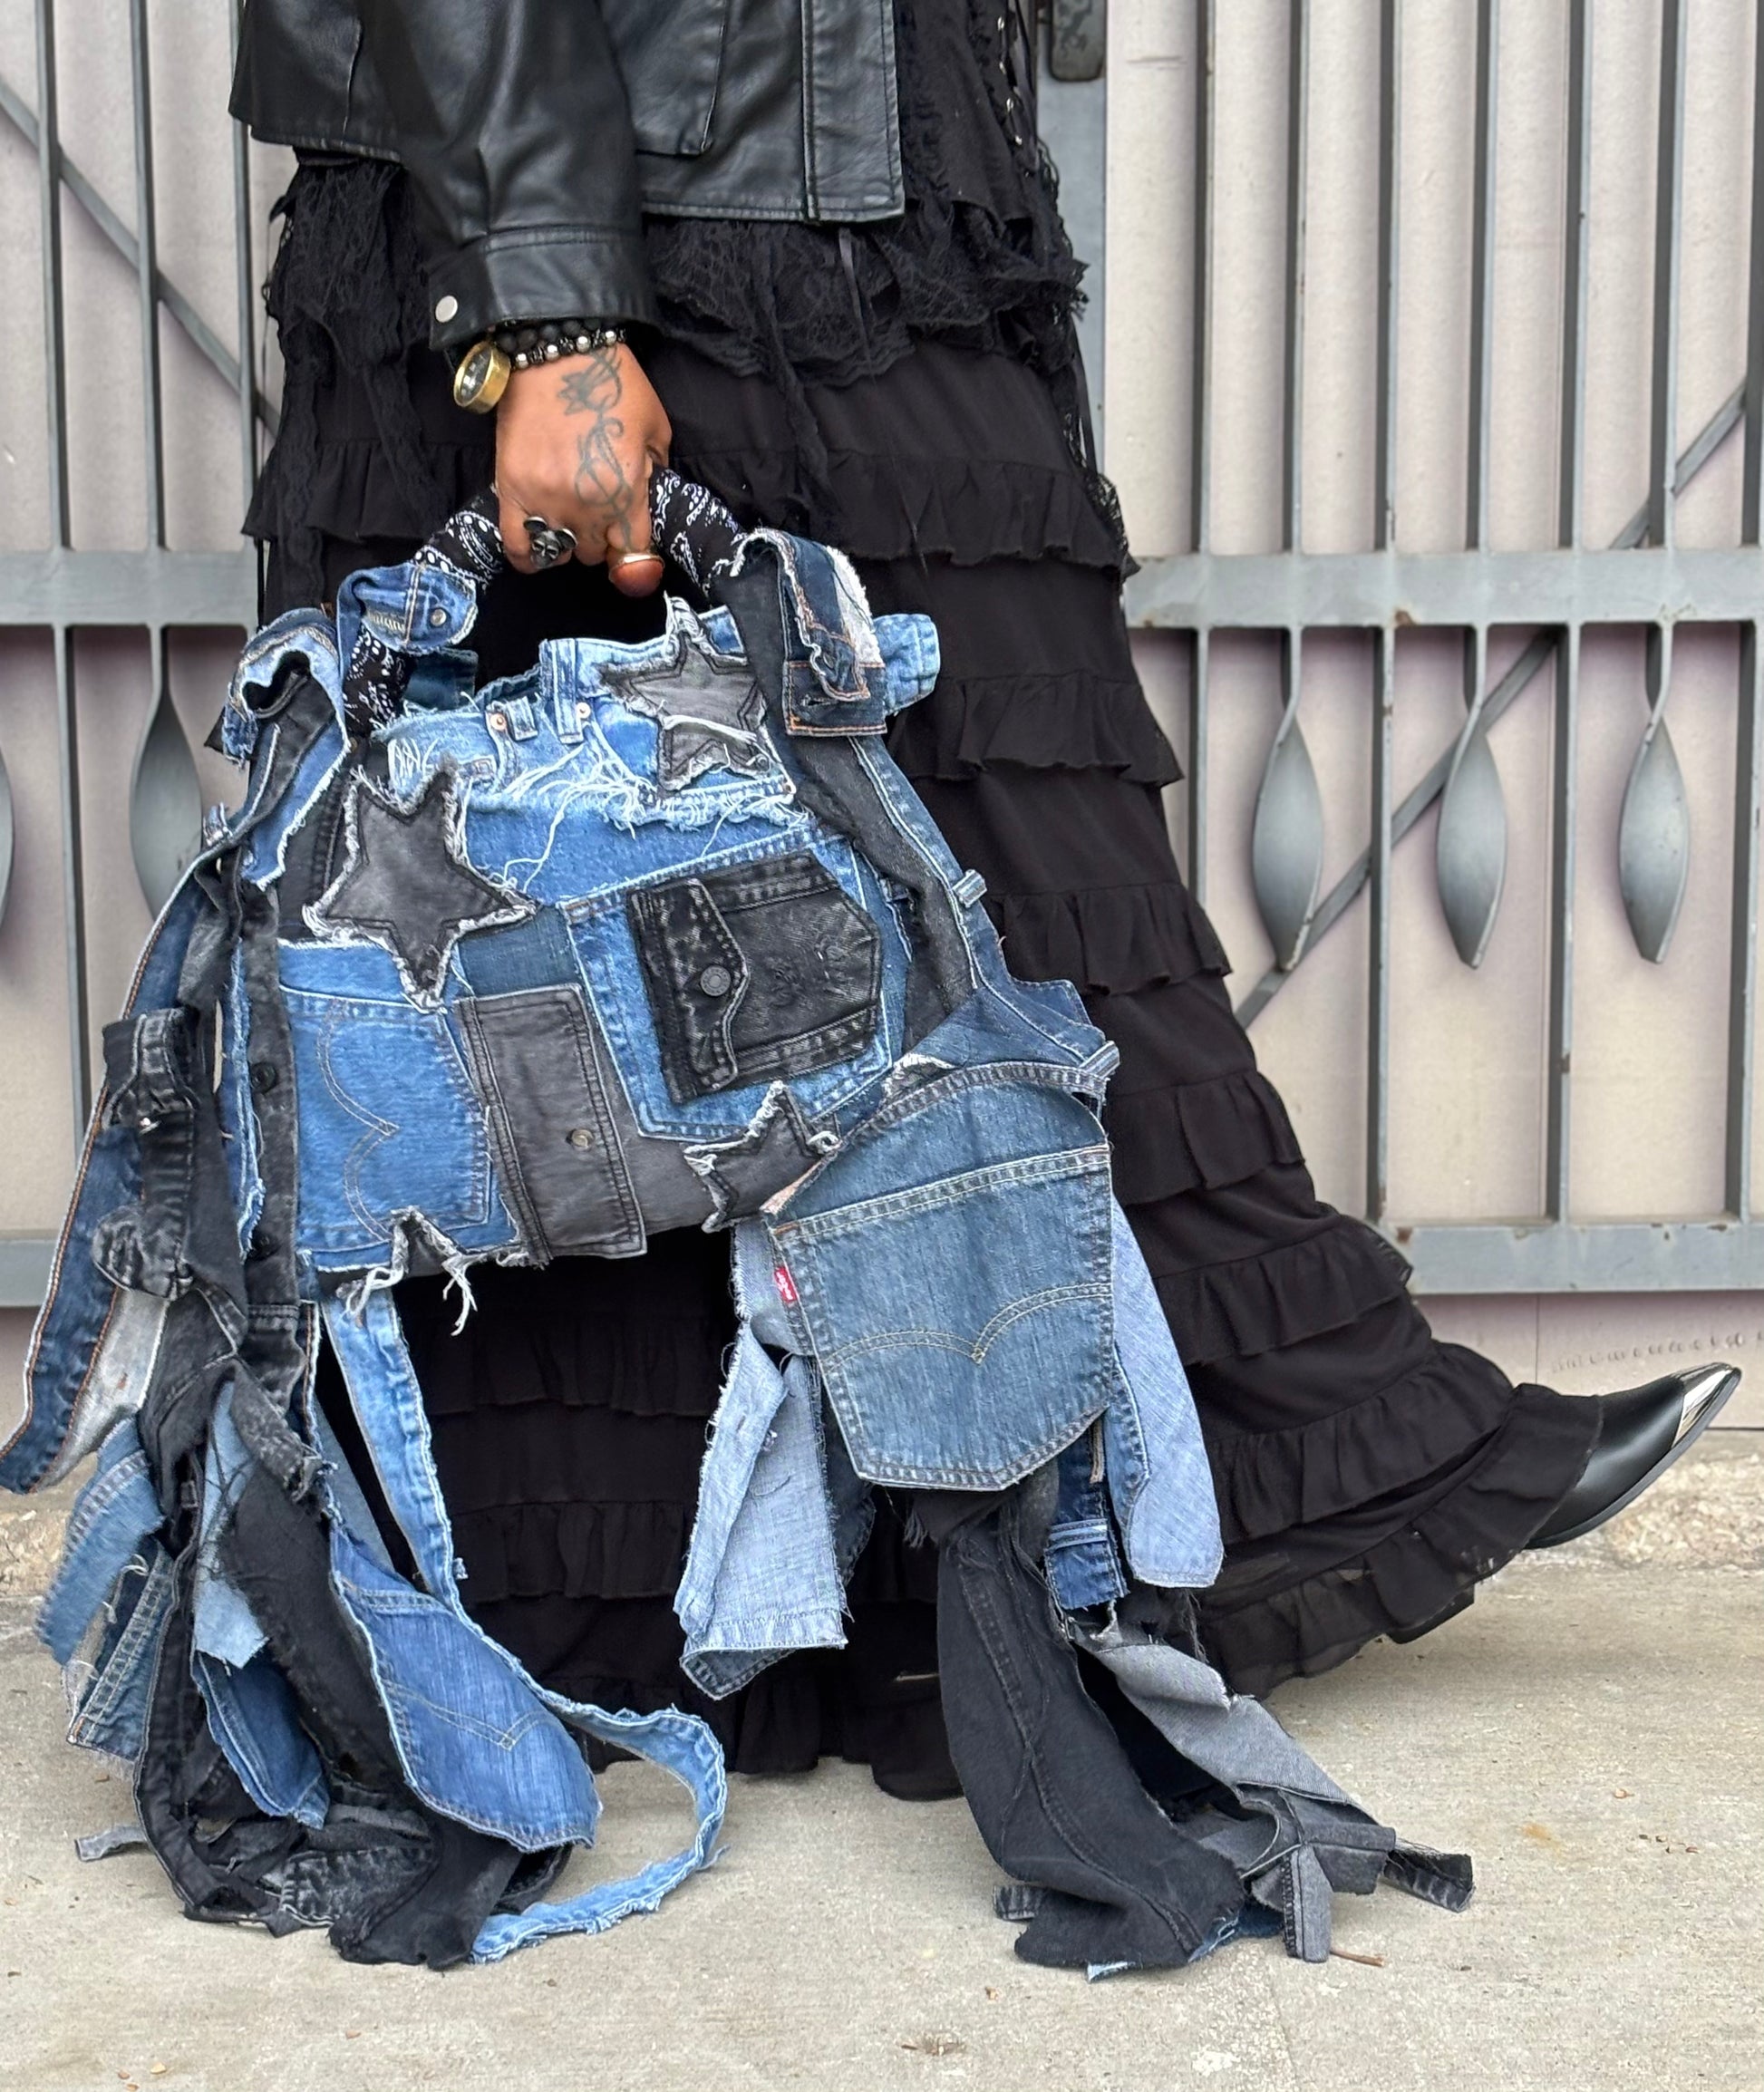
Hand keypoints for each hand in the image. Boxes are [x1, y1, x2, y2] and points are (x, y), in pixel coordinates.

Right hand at [494, 342, 671, 593]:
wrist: (555, 351)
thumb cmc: (611, 383)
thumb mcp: (656, 426)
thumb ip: (655, 471)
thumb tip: (644, 504)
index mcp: (626, 490)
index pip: (633, 550)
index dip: (633, 546)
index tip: (627, 533)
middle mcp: (585, 504)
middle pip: (596, 553)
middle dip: (600, 537)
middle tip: (597, 512)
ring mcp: (545, 500)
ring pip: (561, 553)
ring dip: (568, 542)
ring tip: (568, 521)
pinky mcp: (511, 490)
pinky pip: (517, 546)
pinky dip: (528, 556)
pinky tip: (538, 546)